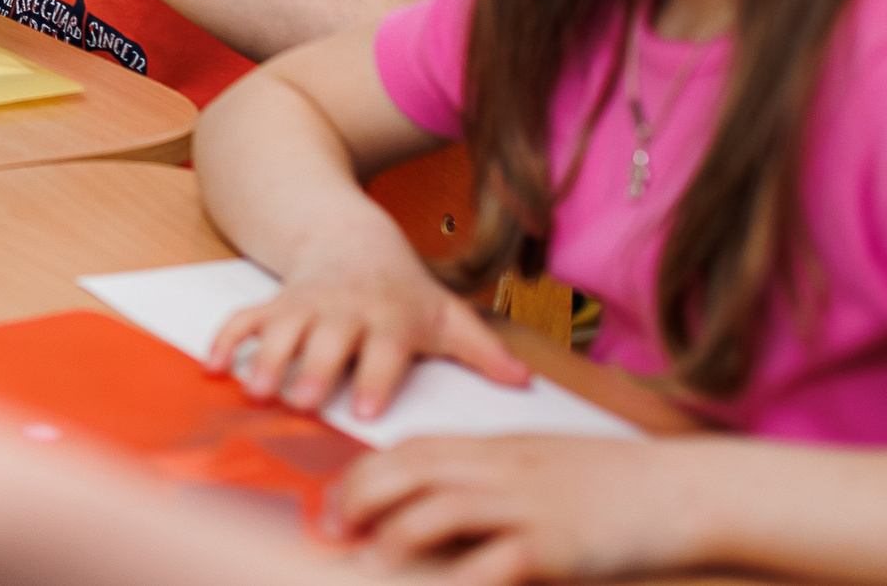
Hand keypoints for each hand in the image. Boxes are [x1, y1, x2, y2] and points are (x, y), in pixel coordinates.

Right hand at [205, 237, 527, 420]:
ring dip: (266, 359)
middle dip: (313, 370)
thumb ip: (481, 351)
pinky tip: (212, 367)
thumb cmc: (402, 289)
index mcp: (390, 317)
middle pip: (328, 342)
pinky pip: (244, 318)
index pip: (384, 351)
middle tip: (299, 402)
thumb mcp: (445, 314)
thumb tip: (523, 383)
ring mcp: (305, 305)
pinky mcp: (275, 303)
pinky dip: (225, 340)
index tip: (363, 411)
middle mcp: (346, 310)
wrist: (351, 238)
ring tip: (256, 389)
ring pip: (282, 331)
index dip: (374, 379)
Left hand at [331, 437, 708, 584]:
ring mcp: (528, 505)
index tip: (336, 504)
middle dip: (359, 500)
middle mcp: (502, 470)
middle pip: (408, 472)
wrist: (687, 490)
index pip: (409, 450)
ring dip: (394, 540)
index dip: (363, 476)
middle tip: (333, 532)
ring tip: (369, 567)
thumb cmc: (614, 485)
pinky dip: (459, 579)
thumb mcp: (542, 466)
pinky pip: (494, 562)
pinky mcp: (557, 545)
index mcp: (496, 449)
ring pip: (438, 511)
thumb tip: (438, 505)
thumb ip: (491, 479)